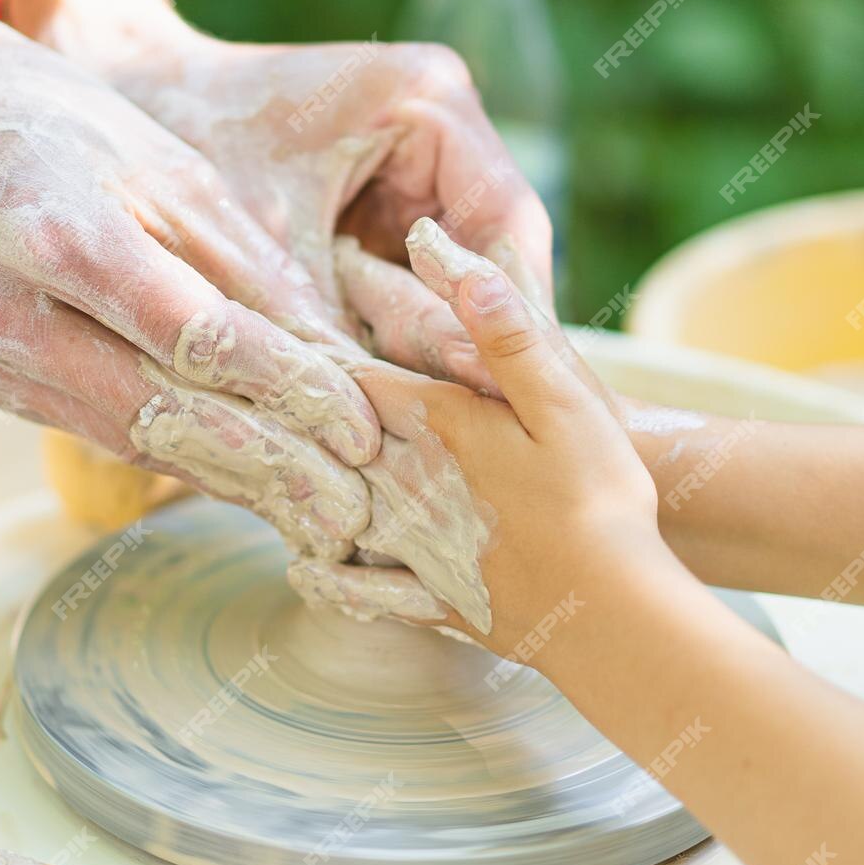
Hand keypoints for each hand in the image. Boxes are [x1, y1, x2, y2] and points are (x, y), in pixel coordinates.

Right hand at [0, 0, 378, 558]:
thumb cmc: (54, 121)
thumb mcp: (164, 164)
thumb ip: (245, 263)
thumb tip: (336, 355)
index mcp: (56, 234)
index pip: (190, 335)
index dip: (284, 389)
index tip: (362, 428)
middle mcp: (4, 312)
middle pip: (158, 409)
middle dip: (268, 468)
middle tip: (352, 517)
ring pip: (129, 436)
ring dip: (230, 482)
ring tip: (317, 518)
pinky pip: (98, 428)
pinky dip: (178, 455)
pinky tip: (247, 483)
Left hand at [7, 0, 553, 386]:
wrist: (129, 91)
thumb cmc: (184, 141)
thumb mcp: (261, 242)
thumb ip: (325, 326)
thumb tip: (371, 437)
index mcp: (429, 101)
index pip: (504, 231)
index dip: (500, 326)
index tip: (488, 405)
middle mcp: (445, 125)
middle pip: (493, 261)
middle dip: (470, 348)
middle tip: (465, 437)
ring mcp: (423, 162)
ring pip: (459, 281)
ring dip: (436, 351)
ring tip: (429, 433)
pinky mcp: (391, 198)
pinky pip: (415, 281)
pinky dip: (396, 335)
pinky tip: (382, 401)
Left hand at [294, 219, 666, 663]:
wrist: (613, 614)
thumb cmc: (600, 496)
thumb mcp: (565, 398)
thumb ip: (503, 331)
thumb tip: (441, 251)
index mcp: (440, 427)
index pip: (359, 378)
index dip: (321, 351)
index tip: (281, 331)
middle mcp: (413, 484)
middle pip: (338, 440)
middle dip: (301, 417)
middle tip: (250, 394)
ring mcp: (422, 548)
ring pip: (341, 509)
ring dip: (303, 488)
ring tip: (265, 467)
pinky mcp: (444, 600)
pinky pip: (372, 592)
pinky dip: (335, 581)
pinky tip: (306, 572)